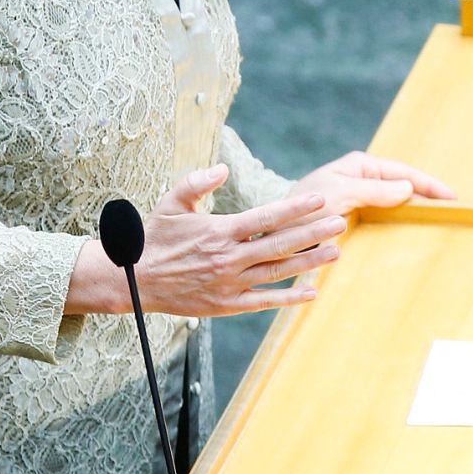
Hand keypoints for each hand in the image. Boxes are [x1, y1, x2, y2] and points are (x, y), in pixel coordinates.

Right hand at [69, 164, 345, 318]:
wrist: (131, 281)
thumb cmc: (153, 239)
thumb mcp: (171, 204)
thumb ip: (196, 183)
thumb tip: (222, 168)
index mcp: (219, 231)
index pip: (265, 218)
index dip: (295, 209)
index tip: (320, 201)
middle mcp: (228, 258)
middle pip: (279, 244)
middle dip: (313, 234)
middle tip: (341, 223)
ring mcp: (229, 283)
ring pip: (277, 272)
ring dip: (309, 263)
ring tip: (336, 252)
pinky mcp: (226, 305)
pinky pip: (263, 301)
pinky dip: (289, 298)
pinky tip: (312, 292)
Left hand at [290, 150, 456, 217]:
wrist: (276, 230)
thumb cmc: (304, 209)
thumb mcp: (340, 195)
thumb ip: (375, 190)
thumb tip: (408, 188)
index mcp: (361, 166)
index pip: (404, 173)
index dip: (429, 184)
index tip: (451, 197)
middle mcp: (362, 178)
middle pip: (403, 185)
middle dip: (427, 194)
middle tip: (451, 209)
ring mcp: (359, 196)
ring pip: (396, 201)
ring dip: (415, 209)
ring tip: (438, 219)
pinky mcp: (354, 214)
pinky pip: (384, 215)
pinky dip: (400, 221)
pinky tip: (411, 231)